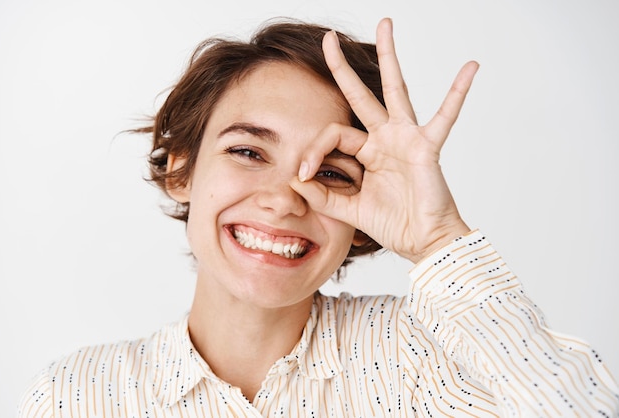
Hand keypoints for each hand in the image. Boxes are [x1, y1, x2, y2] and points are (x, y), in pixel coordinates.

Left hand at [289, 18, 478, 263]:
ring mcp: (406, 139)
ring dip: (390, 57)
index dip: (314, 149)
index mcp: (367, 153)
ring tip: (385, 24)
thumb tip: (295, 180)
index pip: (333, 135)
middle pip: (360, 95)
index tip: (304, 174)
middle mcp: (385, 139)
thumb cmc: (393, 225)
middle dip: (342, 68)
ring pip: (395, 90)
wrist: (423, 243)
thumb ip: (324, 196)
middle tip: (328, 38)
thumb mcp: (350, 210)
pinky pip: (445, 116)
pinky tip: (470, 67)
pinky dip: (458, 93)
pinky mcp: (427, 147)